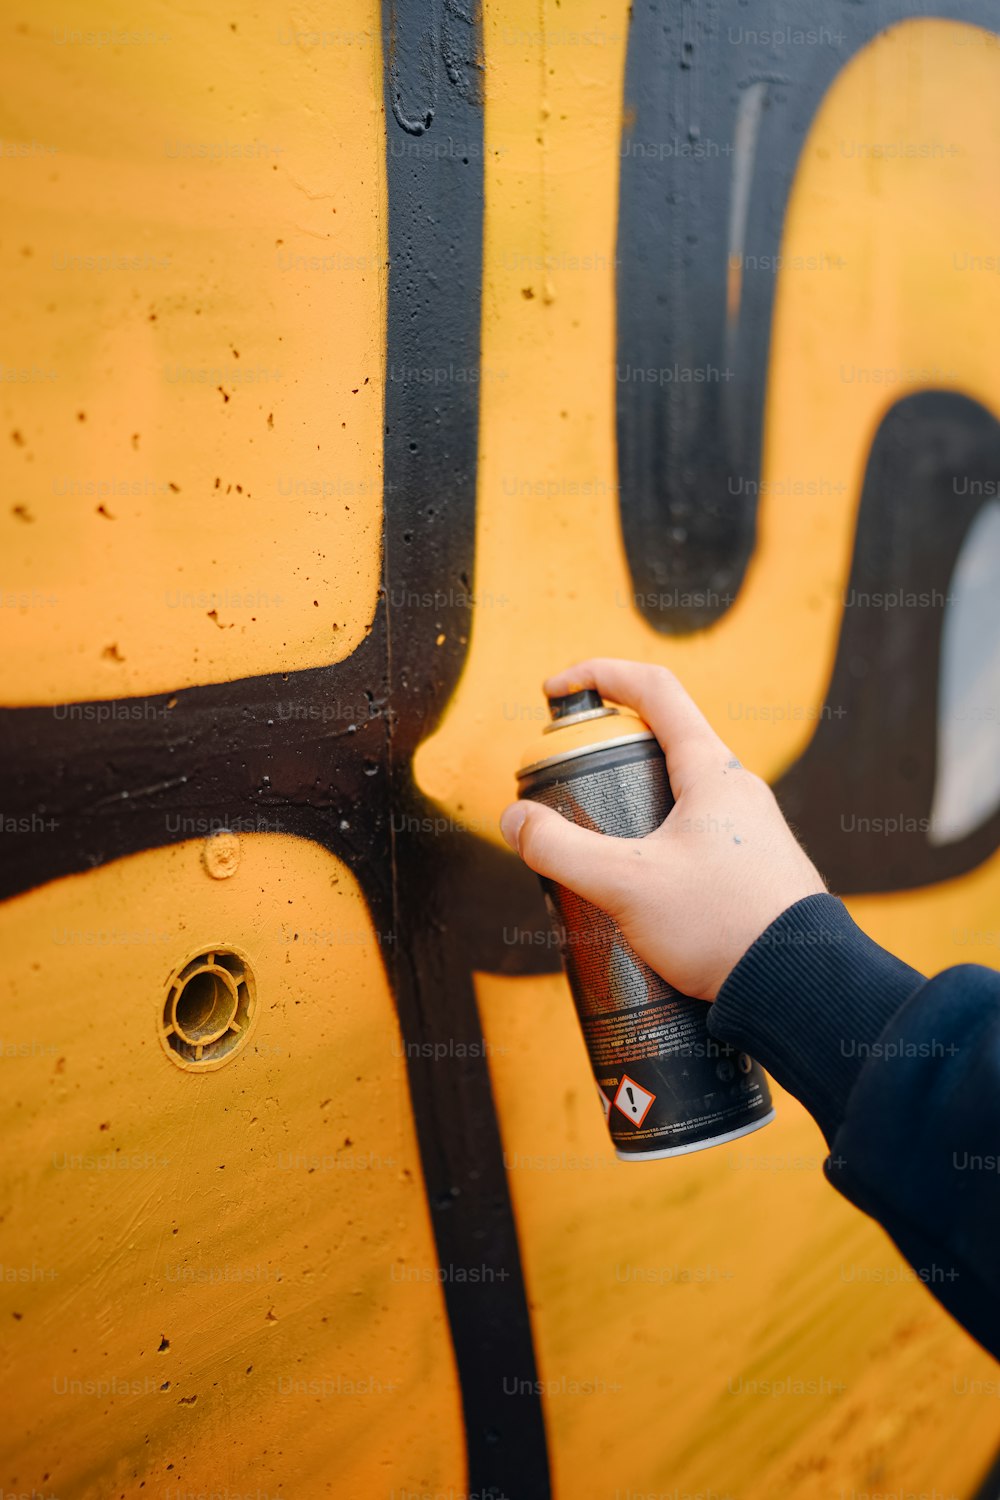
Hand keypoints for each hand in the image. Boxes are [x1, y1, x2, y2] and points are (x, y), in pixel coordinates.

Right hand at [499, 658, 826, 1000]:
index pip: (655, 690)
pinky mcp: (753, 871)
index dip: (599, 675)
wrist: (800, 989)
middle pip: (663, 744)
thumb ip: (562, 849)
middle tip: (568, 784)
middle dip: (607, 754)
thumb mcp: (627, 884)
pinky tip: (637, 890)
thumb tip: (515, 821)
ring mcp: (750, 831)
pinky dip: (657, 845)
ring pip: (679, 797)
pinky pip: (696, 838)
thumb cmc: (724, 924)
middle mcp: (737, 790)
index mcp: (713, 770)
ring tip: (595, 850)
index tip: (556, 691)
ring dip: (632, 806)